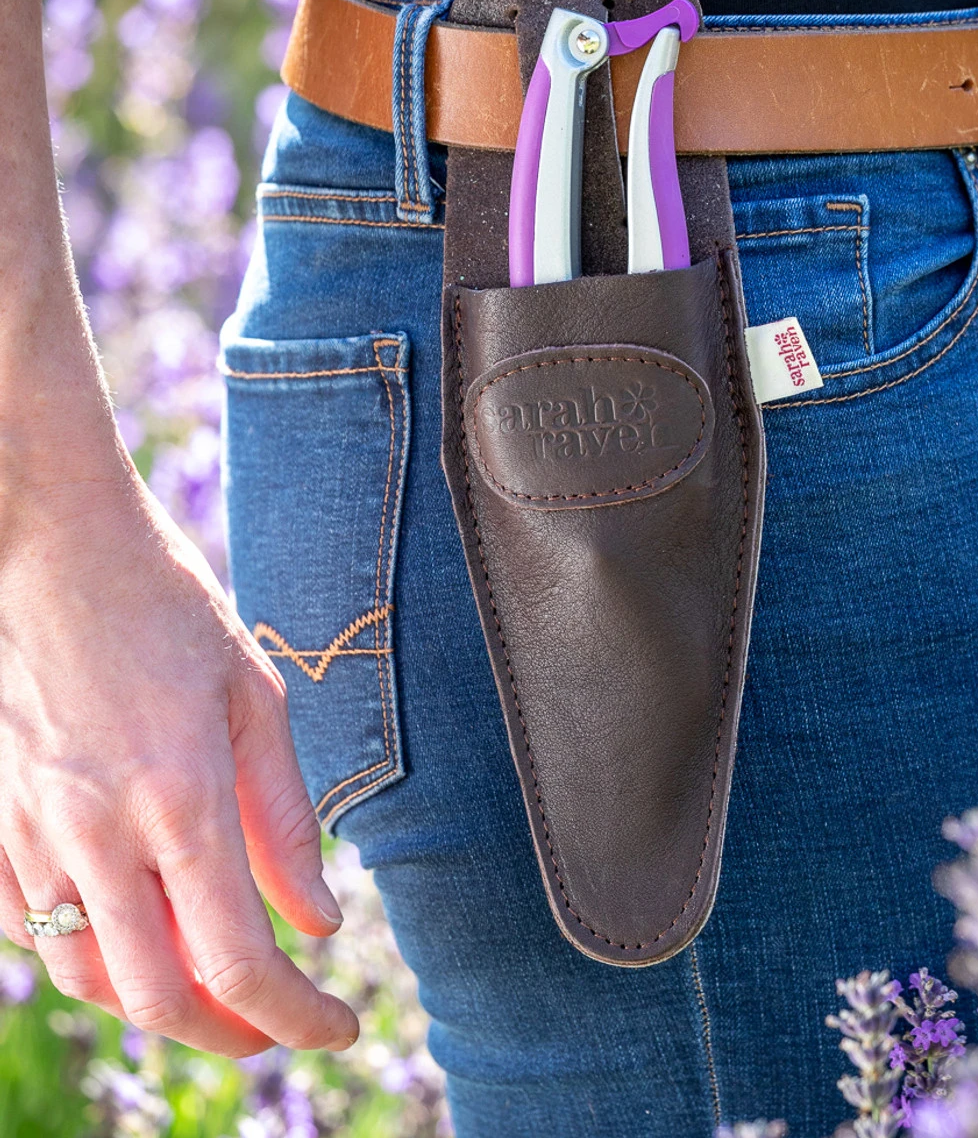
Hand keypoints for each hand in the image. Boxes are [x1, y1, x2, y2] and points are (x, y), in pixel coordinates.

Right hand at [0, 453, 358, 1056]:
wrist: (53, 549)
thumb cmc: (167, 608)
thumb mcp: (254, 698)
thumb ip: (285, 819)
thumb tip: (319, 921)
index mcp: (181, 799)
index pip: (240, 961)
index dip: (298, 1016)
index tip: (341, 1026)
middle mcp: (98, 834)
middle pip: (159, 998)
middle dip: (231, 1034)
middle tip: (281, 1022)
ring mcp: (33, 834)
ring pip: (88, 978)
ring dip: (159, 1002)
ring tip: (216, 988)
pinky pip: (32, 930)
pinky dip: (90, 956)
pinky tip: (133, 931)